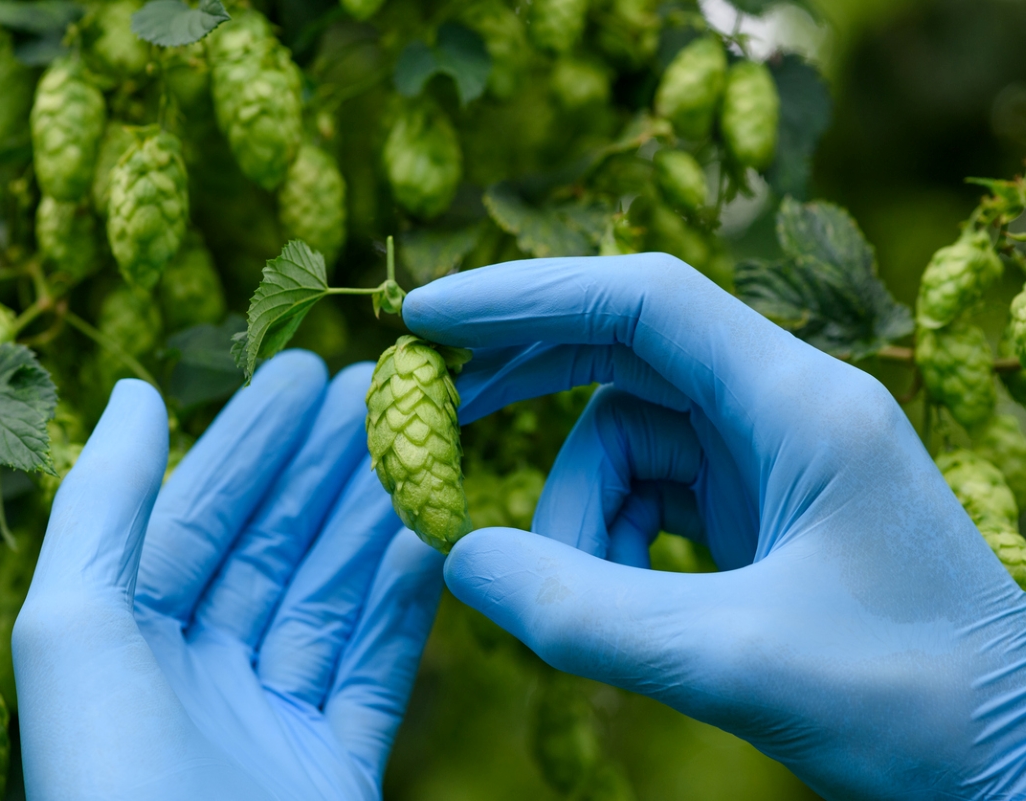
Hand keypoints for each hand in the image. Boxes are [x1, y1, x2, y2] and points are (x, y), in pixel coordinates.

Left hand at [13, 353, 442, 799]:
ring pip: (330, 598)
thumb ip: (103, 507)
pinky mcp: (334, 766)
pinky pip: (375, 668)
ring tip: (418, 445)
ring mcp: (269, 722)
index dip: (249, 440)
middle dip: (322, 467)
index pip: (192, 516)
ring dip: (372, 520)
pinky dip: (405, 603)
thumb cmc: (118, 785)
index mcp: (123, 646)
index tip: (306, 372)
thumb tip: (135, 390)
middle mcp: (194, 677)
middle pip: (271, 547)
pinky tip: (433, 538)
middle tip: (380, 391)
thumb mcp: (77, 631)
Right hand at [404, 255, 1025, 800]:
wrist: (1008, 764)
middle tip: (431, 416)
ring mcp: (772, 459)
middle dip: (524, 381)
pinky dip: (609, 540)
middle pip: (623, 352)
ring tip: (572, 593)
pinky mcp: (761, 511)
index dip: (524, 298)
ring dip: (575, 510)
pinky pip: (651, 496)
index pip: (643, 302)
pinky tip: (616, 603)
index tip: (426, 319)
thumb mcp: (736, 662)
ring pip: (626, 443)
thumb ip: (584, 614)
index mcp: (799, 405)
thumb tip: (458, 562)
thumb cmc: (913, 707)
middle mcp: (785, 409)